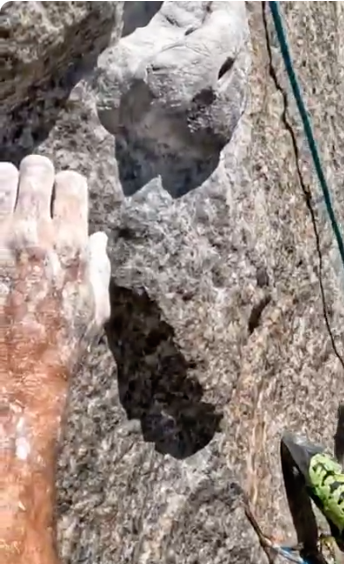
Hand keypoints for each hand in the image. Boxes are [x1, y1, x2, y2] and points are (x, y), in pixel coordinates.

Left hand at [1, 155, 110, 411]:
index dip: (68, 184)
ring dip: (3, 183)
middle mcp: (33, 235)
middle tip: (30, 181)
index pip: (71, 184)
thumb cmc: (58, 347)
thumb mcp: (93, 310)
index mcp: (71, 247)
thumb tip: (97, 239)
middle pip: (35, 171)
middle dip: (35, 173)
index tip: (62, 192)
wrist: (11, 376)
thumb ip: (96, 268)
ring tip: (3, 194)